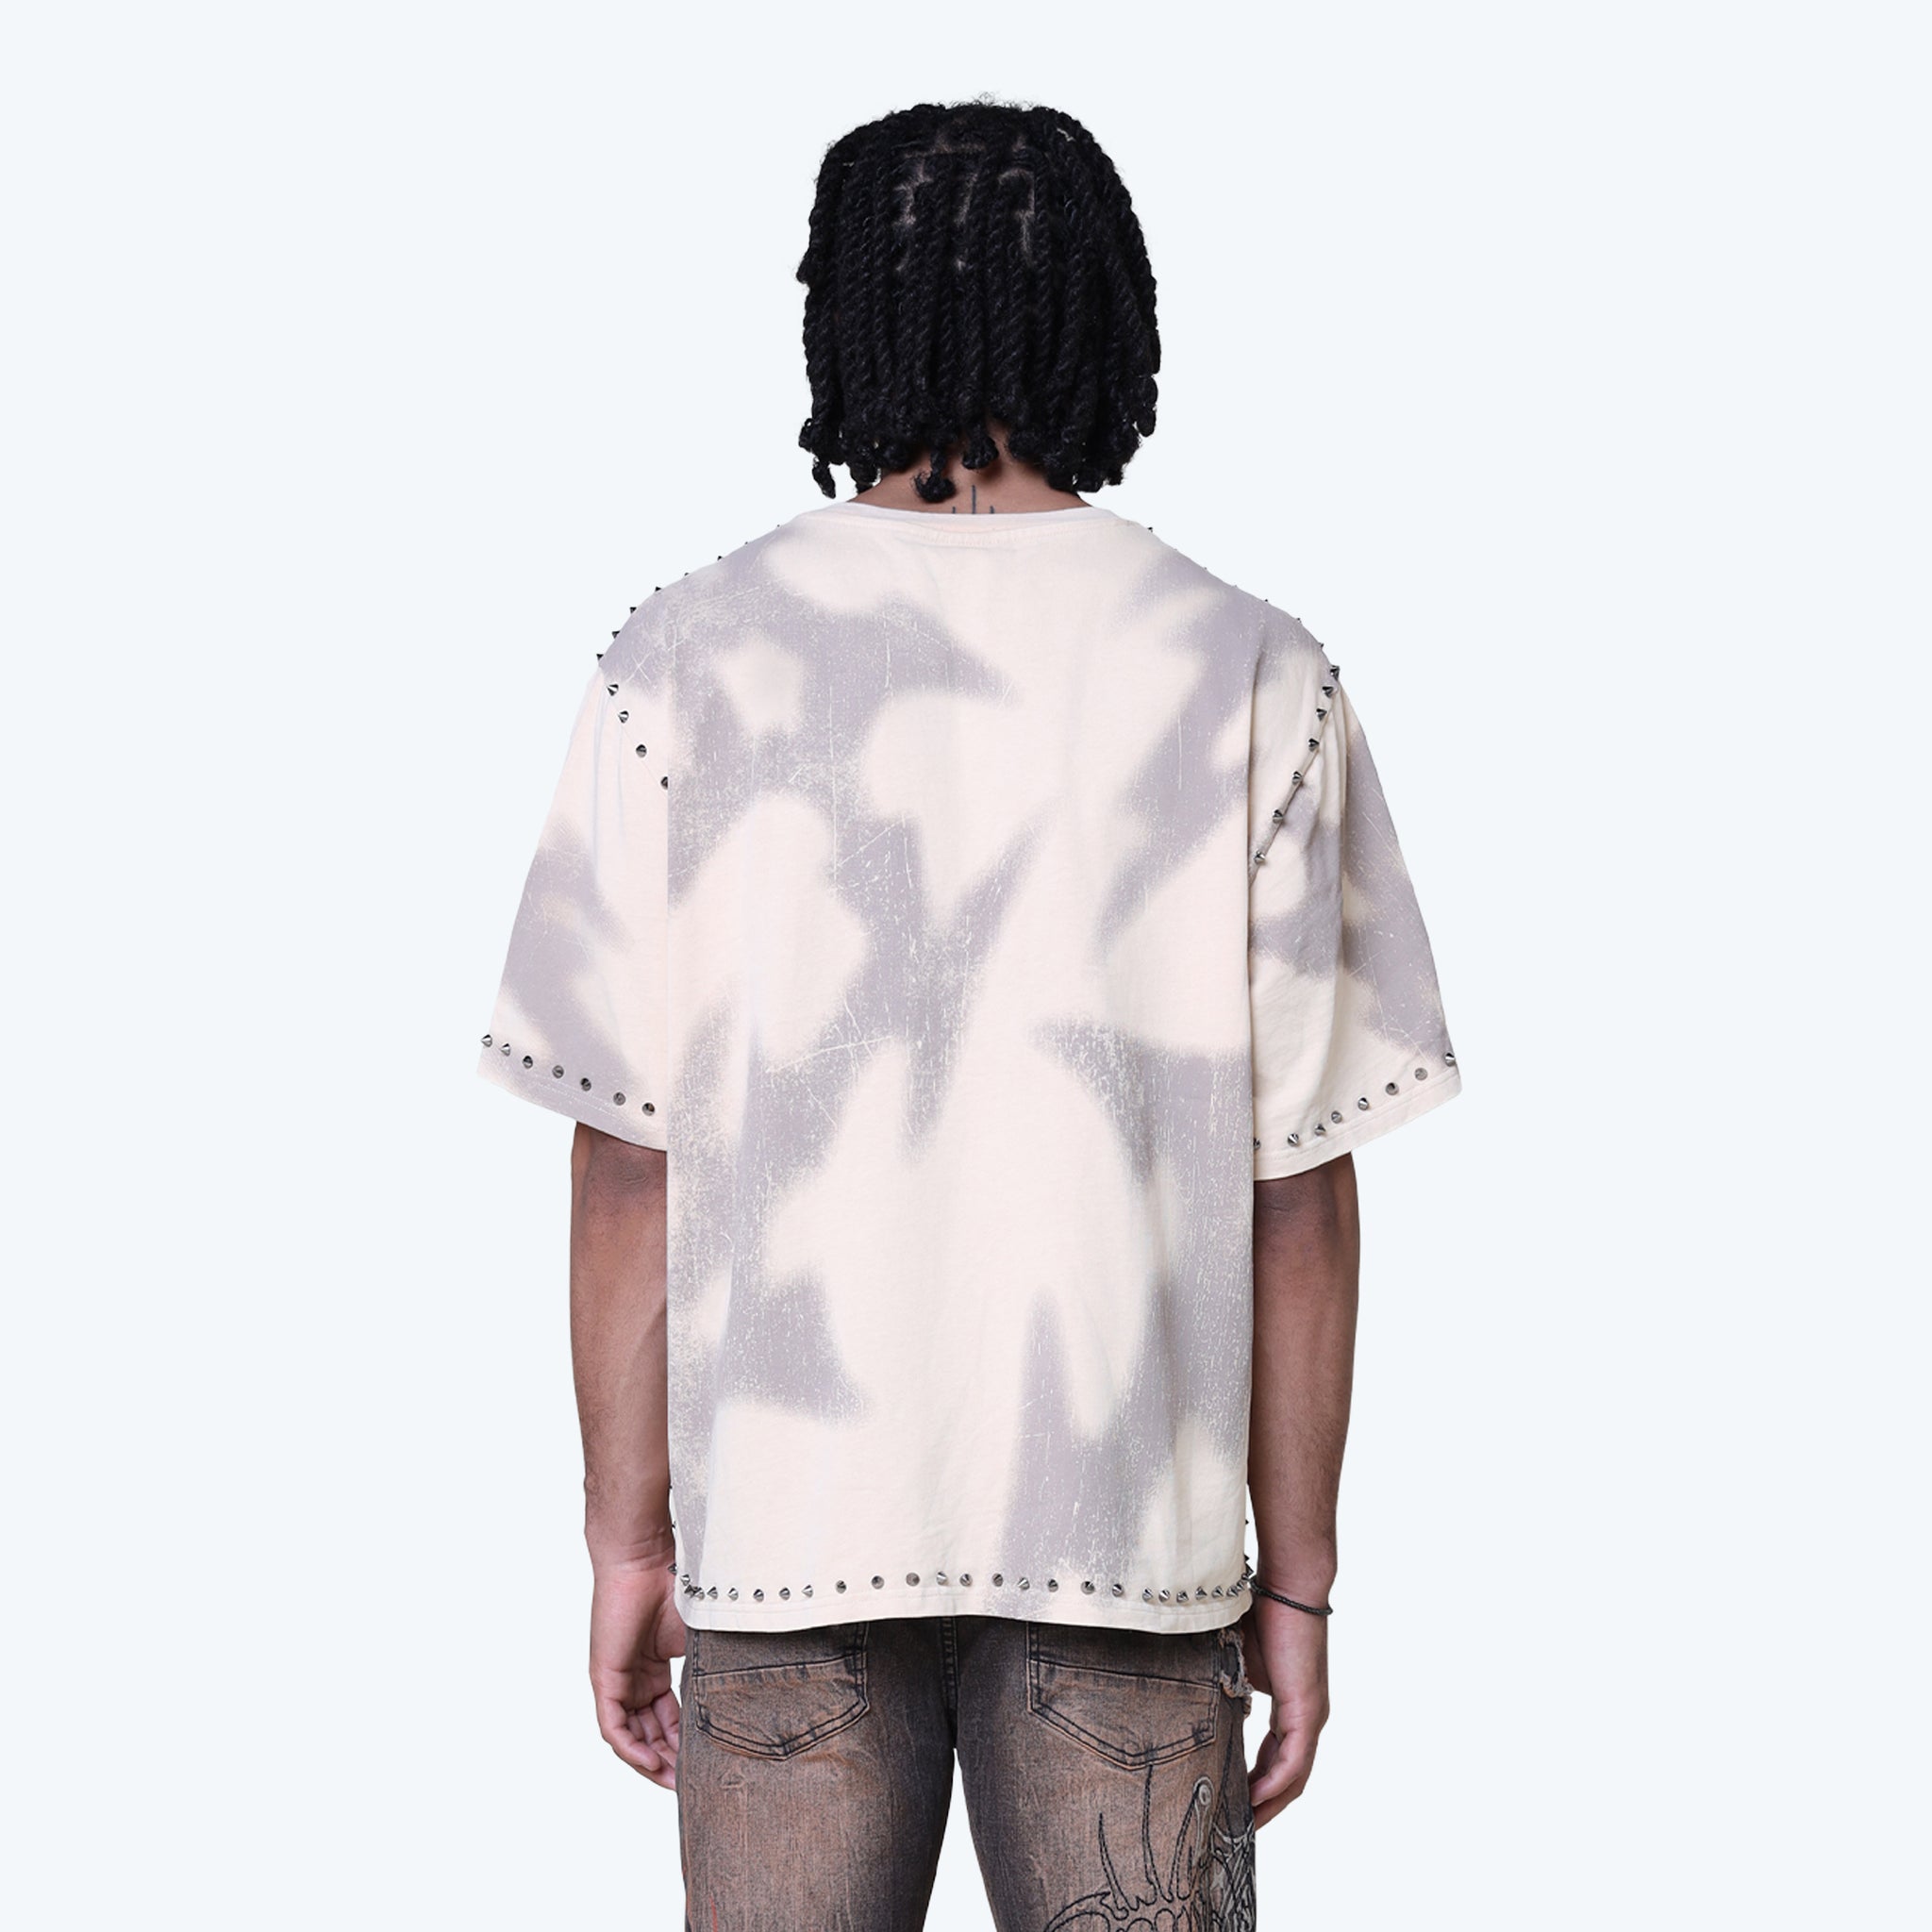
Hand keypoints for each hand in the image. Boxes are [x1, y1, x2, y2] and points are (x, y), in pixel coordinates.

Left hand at [589, 1554, 687, 1788]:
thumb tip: (738, 1701)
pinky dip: (630, 1748)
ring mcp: (617, 1681)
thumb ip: (705, 1672)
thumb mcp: (698, 1640)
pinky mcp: (604, 1678)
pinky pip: (613, 1727)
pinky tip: (650, 1763)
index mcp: (654, 1670)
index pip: (668, 1720)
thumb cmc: (676, 1587)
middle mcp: (633, 1680)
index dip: (684, 1745)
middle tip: (690, 1785)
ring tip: (674, 1782)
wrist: (646, 1559)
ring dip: (649, 1762)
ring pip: (629, 1737)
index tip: (705, 1764)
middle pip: (648, 1734)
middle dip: (668, 1762)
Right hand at [1239, 1595, 1330, 1825]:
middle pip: (1287, 1779)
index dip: (1255, 1785)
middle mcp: (1307, 1719)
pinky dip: (1274, 1785)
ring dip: (1270, 1806)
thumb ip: (1223, 1685)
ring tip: (1243, 1829)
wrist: (1289, 1588)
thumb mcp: (1235, 1659)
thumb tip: (1188, 1697)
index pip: (1275, 1759)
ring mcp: (1311, 1717)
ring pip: (1294, 1778)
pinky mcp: (1309, 1711)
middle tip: (1234, 1831)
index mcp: (1292, 1709)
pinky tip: (1254, 1801)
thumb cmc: (1262, 1613)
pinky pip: (1293, 1762)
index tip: (1231, 1802)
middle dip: (1262, 1808)